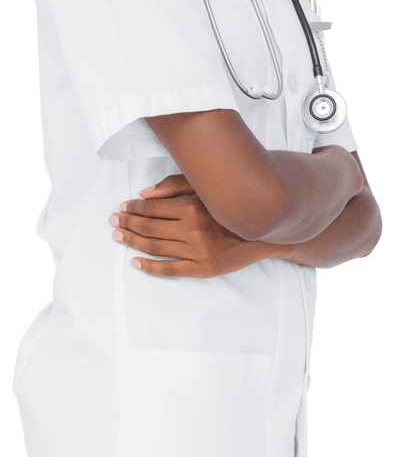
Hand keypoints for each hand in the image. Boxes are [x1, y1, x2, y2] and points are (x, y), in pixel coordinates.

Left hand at [108, 173, 268, 277]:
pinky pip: (169, 270)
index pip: (152, 208)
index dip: (133, 208)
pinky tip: (134, 262)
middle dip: (127, 223)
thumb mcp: (207, 188)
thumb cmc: (232, 205)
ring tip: (118, 236)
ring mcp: (197, 252)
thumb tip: (144, 193)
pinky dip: (148, 267)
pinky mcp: (203, 269)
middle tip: (113, 220)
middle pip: (149, 228)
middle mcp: (193, 230)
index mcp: (192, 207)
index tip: (122, 206)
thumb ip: (175, 185)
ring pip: (154, 248)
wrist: (264, 231)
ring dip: (132, 241)